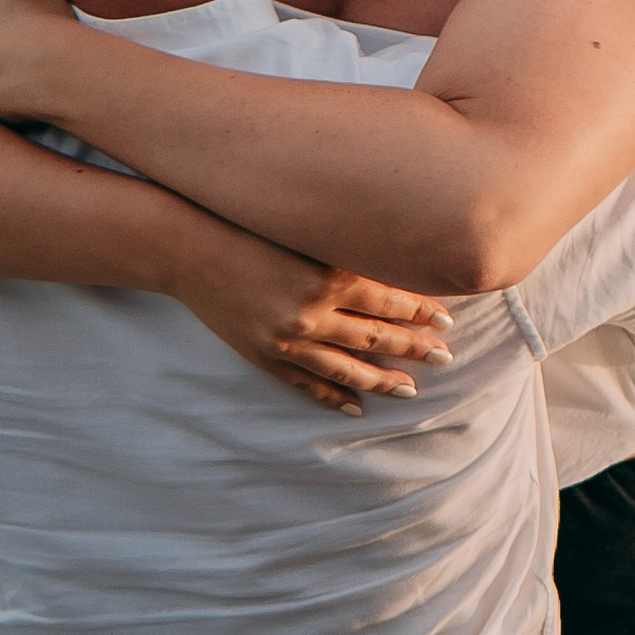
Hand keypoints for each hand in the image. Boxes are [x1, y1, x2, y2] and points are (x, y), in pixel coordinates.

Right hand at [169, 217, 454, 411]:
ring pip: (347, 369)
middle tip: (445, 357)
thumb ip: (343, 250)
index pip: (390, 300)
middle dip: (414, 348)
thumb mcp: (301, 230)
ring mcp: (286, 341)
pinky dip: (334, 398)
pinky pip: (307, 385)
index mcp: (325, 275)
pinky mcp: (265, 357)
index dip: (421, 311)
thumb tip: (393, 267)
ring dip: (382, 381)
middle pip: (376, 337)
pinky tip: (358, 407)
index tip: (447, 319)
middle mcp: (311, 312)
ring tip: (410, 389)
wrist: (186, 247)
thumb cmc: (245, 226)